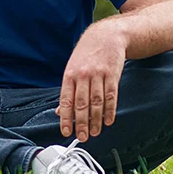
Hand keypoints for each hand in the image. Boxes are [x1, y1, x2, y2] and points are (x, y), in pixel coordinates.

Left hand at [56, 24, 126, 140]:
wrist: (106, 36)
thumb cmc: (87, 54)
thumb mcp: (72, 69)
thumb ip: (68, 91)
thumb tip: (60, 112)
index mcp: (69, 75)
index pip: (66, 101)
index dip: (66, 118)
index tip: (66, 131)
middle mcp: (83, 75)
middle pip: (82, 104)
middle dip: (81, 123)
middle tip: (83, 137)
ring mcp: (98, 75)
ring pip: (96, 102)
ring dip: (96, 120)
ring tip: (95, 132)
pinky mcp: (112, 75)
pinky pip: (111, 96)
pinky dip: (110, 111)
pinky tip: (108, 120)